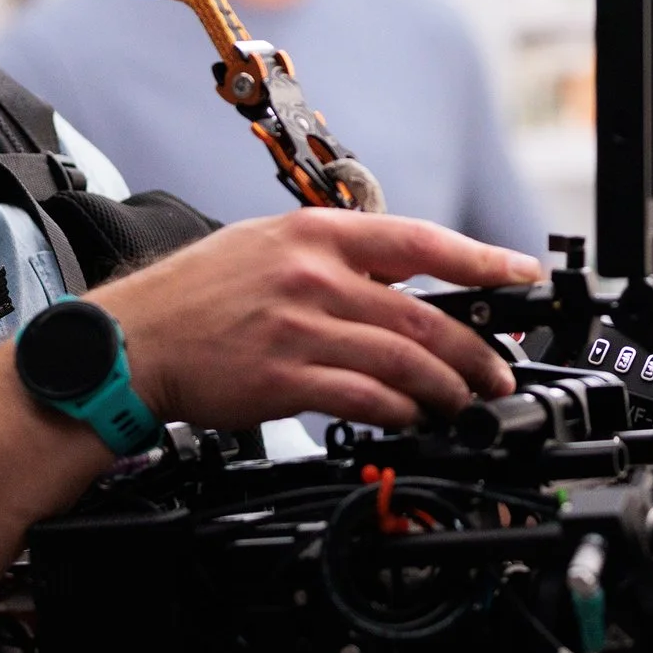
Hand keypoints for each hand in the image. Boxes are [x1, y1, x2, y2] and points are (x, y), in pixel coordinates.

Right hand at [94, 209, 541, 430]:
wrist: (132, 342)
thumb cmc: (197, 296)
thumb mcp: (266, 245)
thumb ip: (333, 255)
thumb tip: (399, 273)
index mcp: (315, 235)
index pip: (419, 241)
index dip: (481, 260)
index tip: (521, 274)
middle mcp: (313, 277)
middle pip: (423, 316)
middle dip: (475, 350)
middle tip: (498, 372)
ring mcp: (300, 329)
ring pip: (403, 361)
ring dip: (445, 389)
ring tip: (464, 403)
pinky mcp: (285, 379)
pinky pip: (364, 397)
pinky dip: (399, 410)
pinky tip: (412, 417)